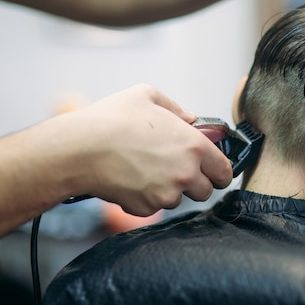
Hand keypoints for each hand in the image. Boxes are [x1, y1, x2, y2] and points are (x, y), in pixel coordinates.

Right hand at [66, 84, 232, 215]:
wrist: (79, 148)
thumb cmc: (112, 119)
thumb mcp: (146, 96)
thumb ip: (176, 108)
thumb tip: (191, 118)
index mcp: (194, 146)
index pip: (225, 171)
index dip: (219, 171)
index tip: (212, 170)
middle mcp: (186, 173)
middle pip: (206, 191)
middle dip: (194, 182)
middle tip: (175, 169)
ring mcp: (166, 194)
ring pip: (178, 200)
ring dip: (169, 190)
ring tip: (146, 169)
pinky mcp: (145, 208)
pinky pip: (154, 207)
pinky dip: (146, 197)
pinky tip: (131, 179)